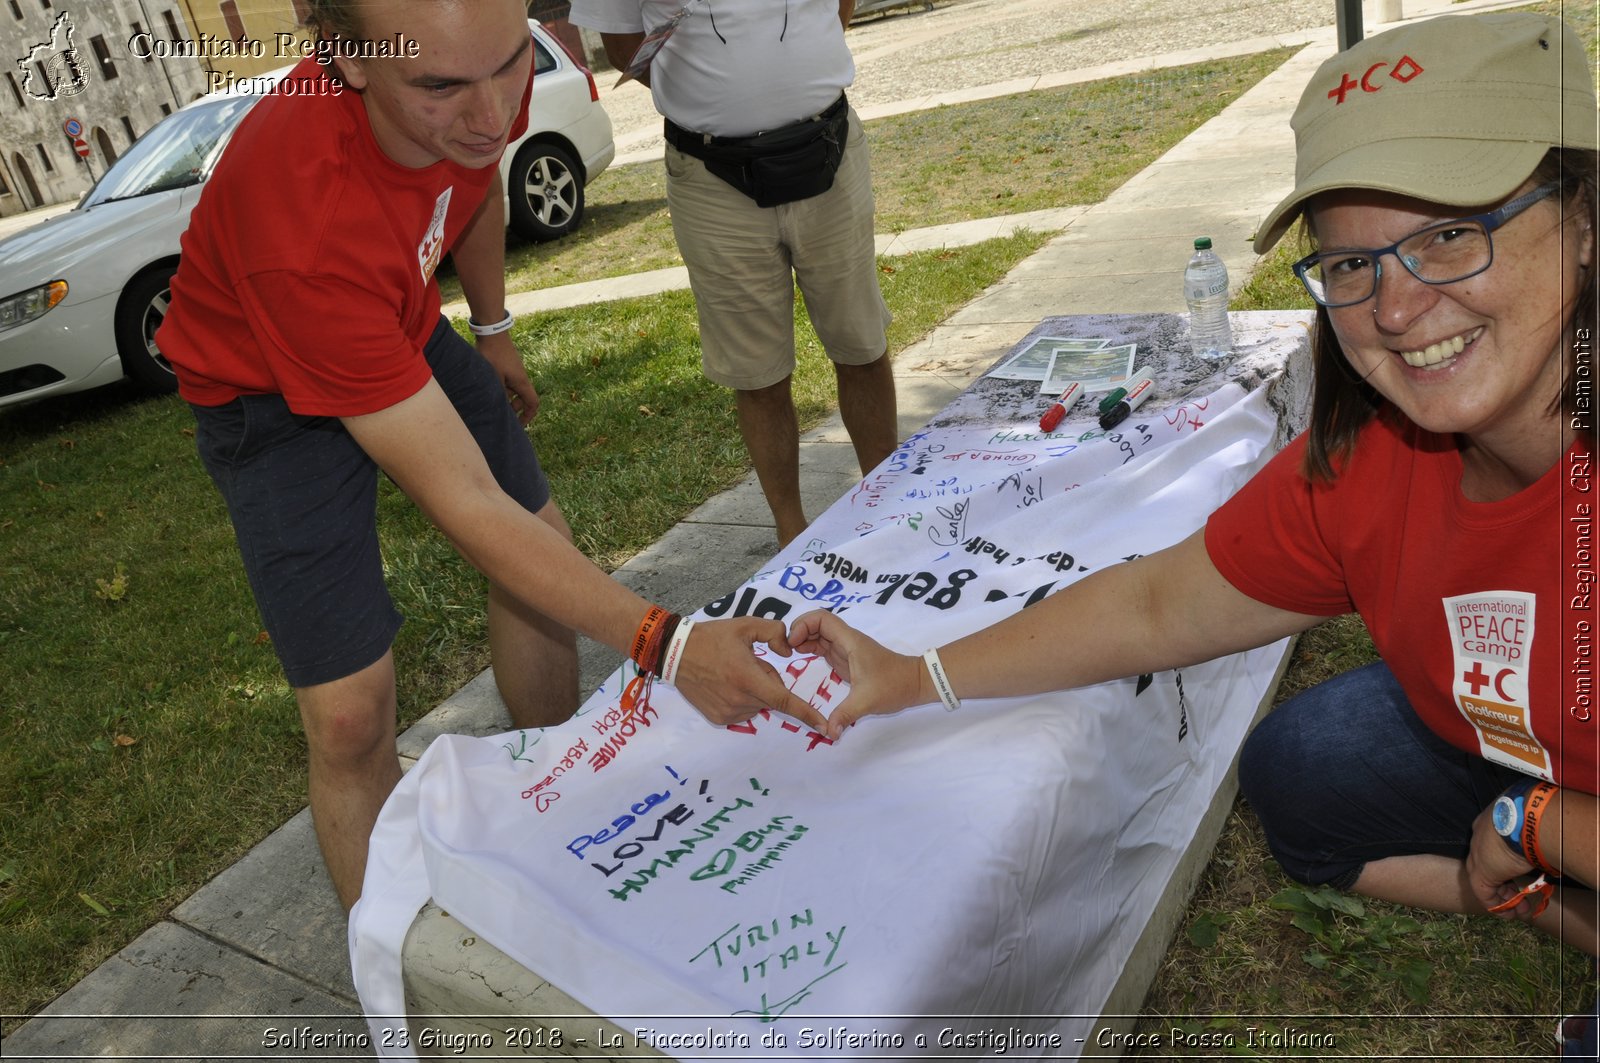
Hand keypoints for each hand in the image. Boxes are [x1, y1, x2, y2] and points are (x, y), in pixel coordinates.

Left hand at [476, 330, 539, 423]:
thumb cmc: (493, 355)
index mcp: (522, 383)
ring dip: (505, 399)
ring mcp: (514, 372)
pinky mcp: (507, 367)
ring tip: (490, 402)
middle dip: (514, 409)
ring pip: (513, 391)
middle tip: (500, 415)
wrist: (492, 333)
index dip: (528, 416)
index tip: (519, 425)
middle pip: (522, 399)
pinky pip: (508, 383)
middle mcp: (520, 379)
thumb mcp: (494, 378)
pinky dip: (501, 390)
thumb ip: (497, 395)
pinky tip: (487, 389)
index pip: (532, 403)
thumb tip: (498, 410)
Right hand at [672, 617, 829, 732]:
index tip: (825, 728)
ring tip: (733, 673)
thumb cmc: (712, 638)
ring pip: (758, 704)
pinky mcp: (719, 719)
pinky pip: (743, 711)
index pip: (785, 700)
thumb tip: (789, 653)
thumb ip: (774, 633)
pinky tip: (725, 684)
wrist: (675, 653)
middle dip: (768, 681)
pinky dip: (742, 699)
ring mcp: (728, 712)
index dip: (807, 714)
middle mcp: (740, 700)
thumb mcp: (745, 626)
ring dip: (755, 691)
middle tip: (748, 663)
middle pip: (771, 697)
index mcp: (748, 678)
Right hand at [787, 609, 924, 738]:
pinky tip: (800, 658)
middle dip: (798, 631)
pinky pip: (823, 646)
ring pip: (818, 634)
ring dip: (802, 640)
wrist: (915, 683)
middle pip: (816, 623)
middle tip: (785, 650)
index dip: (803, 625)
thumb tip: (828, 733)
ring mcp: (845, 649)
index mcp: (850, 641)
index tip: (793, 644)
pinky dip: (809, 648)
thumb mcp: (866, 701)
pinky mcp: (845, 659)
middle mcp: (846, 641)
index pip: (821, 619)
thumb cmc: (893, 685)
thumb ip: (844, 715)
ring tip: (788, 655)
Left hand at [1466, 802, 1538, 918]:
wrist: (1527, 820)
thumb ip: (1531, 838)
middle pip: (1487, 865)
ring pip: (1486, 880)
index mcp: (1490, 822)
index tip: (1518, 876)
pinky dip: (1496, 905)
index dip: (1505, 865)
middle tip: (1520, 897)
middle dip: (1504, 885)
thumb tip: (1546, 846)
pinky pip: (1484, 892)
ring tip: (1521, 910)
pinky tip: (1509, 914)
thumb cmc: (1537, 820)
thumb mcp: (1531, 828)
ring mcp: (1477, 854)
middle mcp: (1479, 836)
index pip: (1493, 848)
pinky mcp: (1480, 872)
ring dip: (1504, 898)